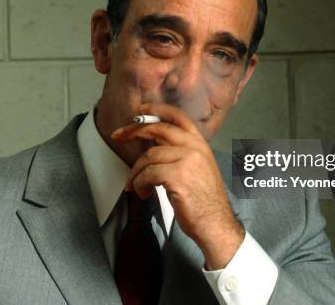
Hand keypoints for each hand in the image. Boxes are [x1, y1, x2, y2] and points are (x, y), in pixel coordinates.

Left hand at [111, 103, 244, 269]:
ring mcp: (187, 160)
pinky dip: (139, 184)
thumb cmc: (205, 203)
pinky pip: (147, 174)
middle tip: (118, 136)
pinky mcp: (177, 176)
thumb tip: (154, 147)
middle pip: (158, 129)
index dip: (157, 109)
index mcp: (200, 144)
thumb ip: (180, 154)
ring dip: (136, 172)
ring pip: (149, 156)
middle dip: (134, 131)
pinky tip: (143, 193)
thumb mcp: (198, 169)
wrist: (216, 224)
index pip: (177, 117)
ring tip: (135, 186)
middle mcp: (195, 147)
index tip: (140, 110)